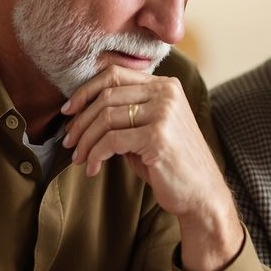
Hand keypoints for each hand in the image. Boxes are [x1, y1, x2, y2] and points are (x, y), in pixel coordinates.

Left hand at [61, 65, 241, 270]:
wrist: (202, 195)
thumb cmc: (170, 165)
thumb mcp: (148, 130)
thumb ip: (125, 114)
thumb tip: (79, 111)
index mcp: (166, 86)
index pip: (114, 75)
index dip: (85, 91)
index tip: (68, 111)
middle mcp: (166, 93)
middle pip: (106, 96)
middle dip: (80, 121)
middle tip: (68, 141)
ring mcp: (164, 113)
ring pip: (105, 118)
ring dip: (85, 141)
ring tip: (78, 158)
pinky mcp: (157, 136)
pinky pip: (111, 141)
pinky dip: (95, 155)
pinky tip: (93, 169)